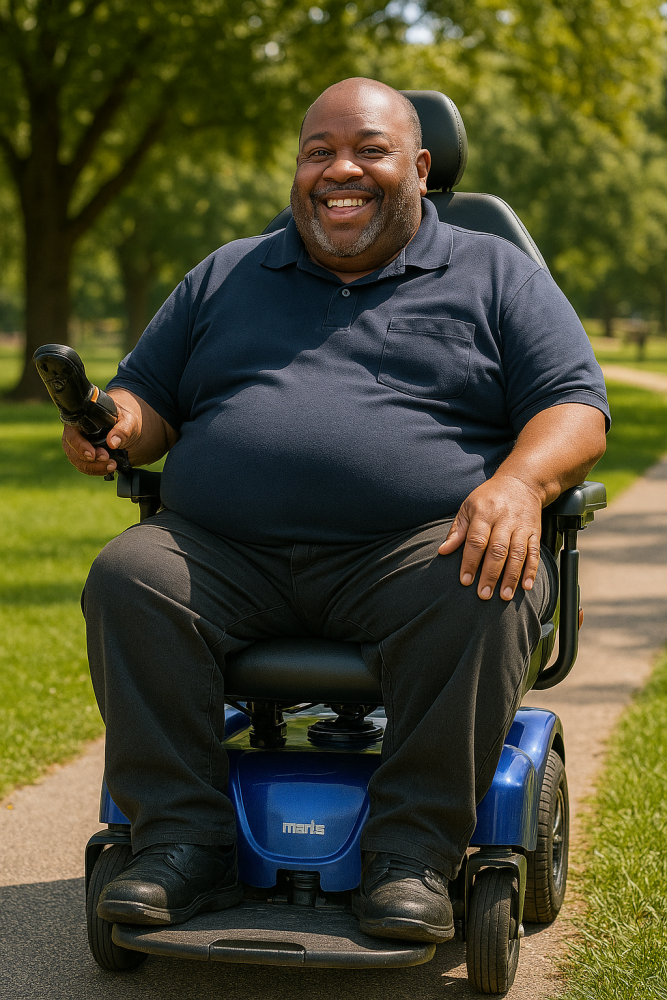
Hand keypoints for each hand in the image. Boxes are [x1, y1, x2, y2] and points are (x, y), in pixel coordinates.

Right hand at [62, 401, 139, 476]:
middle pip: (73, 450)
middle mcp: (76, 432)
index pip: (73, 435)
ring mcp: (79, 445)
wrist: (132, 430)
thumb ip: (122, 430)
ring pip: (78, 461)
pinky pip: (85, 467)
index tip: (93, 456)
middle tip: (109, 460)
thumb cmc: (127, 421)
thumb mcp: (129, 422)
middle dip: (90, 460)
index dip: (81, 447)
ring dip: (94, 468)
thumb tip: (112, 443)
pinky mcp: (85, 456)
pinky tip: (108, 468)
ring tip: (112, 466)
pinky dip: (96, 470)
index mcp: (82, 419)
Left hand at [438, 475, 542, 600]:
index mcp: (484, 513)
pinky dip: (531, 570)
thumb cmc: (489, 497)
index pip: (477, 540)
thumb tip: (442, 551)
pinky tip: (526, 586)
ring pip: (518, 554)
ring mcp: (521, 526)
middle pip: (498, 550)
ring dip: (511, 577)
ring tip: (504, 596)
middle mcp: (504, 520)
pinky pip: (534, 553)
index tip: (465, 580)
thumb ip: (457, 530)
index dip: (470, 561)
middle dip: (490, 574)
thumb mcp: (468, 507)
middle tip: (484, 594)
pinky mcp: (535, 532)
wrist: (522, 481)